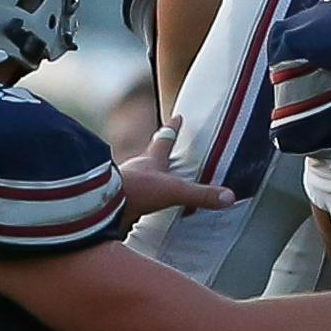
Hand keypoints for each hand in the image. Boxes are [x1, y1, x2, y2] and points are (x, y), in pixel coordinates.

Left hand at [118, 127, 235, 220]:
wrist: (102, 207)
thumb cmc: (135, 190)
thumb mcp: (174, 191)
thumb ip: (201, 195)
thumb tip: (229, 197)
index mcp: (151, 161)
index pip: (165, 140)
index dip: (172, 128)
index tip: (177, 116)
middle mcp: (136, 170)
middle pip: (148, 158)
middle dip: (157, 155)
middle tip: (163, 149)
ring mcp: (125, 187)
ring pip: (138, 180)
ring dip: (147, 182)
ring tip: (156, 187)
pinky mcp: (117, 205)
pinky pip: (131, 203)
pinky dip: (138, 205)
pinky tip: (141, 213)